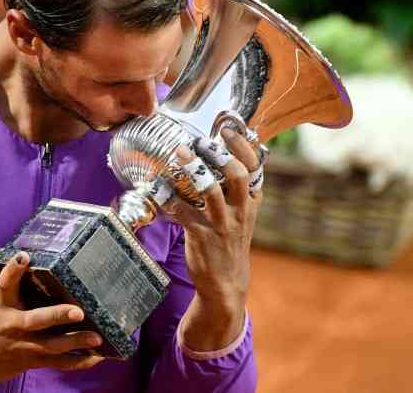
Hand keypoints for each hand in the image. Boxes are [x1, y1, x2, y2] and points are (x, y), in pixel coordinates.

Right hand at [0, 252, 104, 384]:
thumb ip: (11, 279)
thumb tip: (26, 255)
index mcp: (3, 304)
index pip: (7, 283)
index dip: (14, 269)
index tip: (24, 256)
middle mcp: (14, 326)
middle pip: (37, 321)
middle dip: (58, 316)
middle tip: (79, 312)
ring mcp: (24, 346)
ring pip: (52, 346)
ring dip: (76, 343)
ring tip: (97, 338)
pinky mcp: (31, 361)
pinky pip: (57, 363)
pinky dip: (77, 361)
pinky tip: (95, 357)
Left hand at [161, 127, 263, 348]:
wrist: (226, 283)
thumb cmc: (230, 240)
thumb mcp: (243, 214)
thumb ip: (237, 189)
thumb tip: (226, 154)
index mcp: (251, 202)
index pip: (255, 168)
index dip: (242, 145)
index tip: (227, 128)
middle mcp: (240, 211)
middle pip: (238, 175)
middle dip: (220, 153)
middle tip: (202, 140)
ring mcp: (221, 224)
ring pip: (211, 191)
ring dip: (193, 169)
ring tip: (180, 152)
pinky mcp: (200, 236)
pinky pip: (182, 212)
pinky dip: (168, 196)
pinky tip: (157, 186)